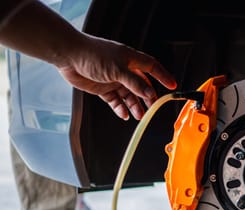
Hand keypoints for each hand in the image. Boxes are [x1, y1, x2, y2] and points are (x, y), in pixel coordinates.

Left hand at [57, 35, 176, 119]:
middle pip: (141, 85)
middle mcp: (124, 69)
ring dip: (135, 105)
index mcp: (130, 59)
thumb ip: (135, 83)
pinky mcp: (103, 88)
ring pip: (129, 95)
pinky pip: (116, 100)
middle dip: (147, 97)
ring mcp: (114, 79)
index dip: (163, 76)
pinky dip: (120, 108)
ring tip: (139, 115)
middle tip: (152, 107)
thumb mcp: (118, 69)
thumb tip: (149, 93)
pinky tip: (124, 114)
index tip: (172, 86)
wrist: (68, 56)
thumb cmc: (92, 54)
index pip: (152, 67)